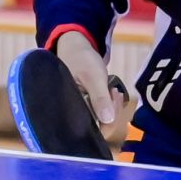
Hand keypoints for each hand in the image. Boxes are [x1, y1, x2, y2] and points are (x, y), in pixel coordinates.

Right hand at [53, 30, 131, 144]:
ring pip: (101, 120)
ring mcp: (79, 111)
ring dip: (112, 107)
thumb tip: (108, 120)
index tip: (112, 100)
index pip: (86, 131)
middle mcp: (70, 115)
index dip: (105, 123)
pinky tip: (111, 92)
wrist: (77, 48)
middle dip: (111, 112)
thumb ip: (99, 98)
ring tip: (112, 90)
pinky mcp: (86, 107)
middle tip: (114, 93)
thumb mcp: (93, 77)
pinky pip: (101, 112)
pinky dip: (109, 104)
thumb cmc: (82, 60)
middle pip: (96, 128)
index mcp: (66, 111)